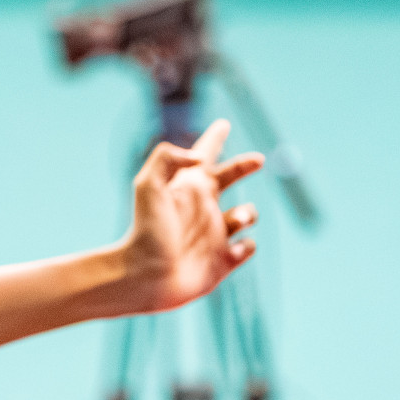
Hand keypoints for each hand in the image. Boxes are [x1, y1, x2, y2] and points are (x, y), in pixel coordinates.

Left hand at [119, 118, 264, 313]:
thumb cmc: (144, 230)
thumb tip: (199, 157)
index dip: (214, 139)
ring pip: (247, 214)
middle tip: (257, 160)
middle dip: (244, 166)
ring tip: (235, 219)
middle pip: (230, 178)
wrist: (142, 276)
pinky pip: (247, 247)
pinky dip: (246, 245)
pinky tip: (232, 248)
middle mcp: (202, 208)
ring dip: (248, 213)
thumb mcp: (148, 185)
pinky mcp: (221, 261)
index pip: (204, 156)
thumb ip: (168, 158)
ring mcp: (213, 235)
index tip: (223, 124)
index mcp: (187, 188)